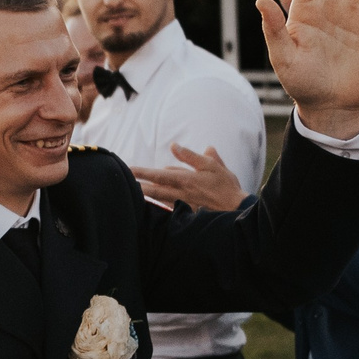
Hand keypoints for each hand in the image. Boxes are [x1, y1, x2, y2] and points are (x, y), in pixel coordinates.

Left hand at [133, 144, 247, 211]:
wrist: (236, 208)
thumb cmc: (225, 185)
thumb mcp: (211, 165)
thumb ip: (190, 156)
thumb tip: (174, 145)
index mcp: (186, 179)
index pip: (159, 174)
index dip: (143, 172)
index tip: (129, 169)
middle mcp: (180, 193)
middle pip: (154, 190)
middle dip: (137, 186)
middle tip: (122, 182)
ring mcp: (182, 204)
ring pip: (159, 199)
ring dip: (144, 196)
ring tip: (130, 193)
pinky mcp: (187, 212)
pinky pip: (168, 207)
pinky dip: (158, 205)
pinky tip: (150, 205)